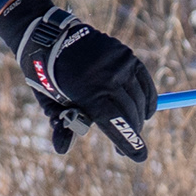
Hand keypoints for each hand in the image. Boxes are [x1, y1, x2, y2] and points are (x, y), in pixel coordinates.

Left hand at [0, 0, 156, 161]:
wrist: (50, 37)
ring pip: (139, 100)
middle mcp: (107, 77)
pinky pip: (145, 81)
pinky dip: (147, 99)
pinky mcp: (125, 54)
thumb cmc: (47, 76)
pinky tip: (146, 112)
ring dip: (139, 118)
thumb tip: (62, 150)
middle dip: (130, 134)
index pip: (116, 124)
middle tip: (125, 149)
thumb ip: (61, 126)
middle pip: (130, 114)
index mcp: (87, 93)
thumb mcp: (50, 103)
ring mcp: (119, 64)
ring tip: (132, 128)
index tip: (140, 157)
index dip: (130, 143)